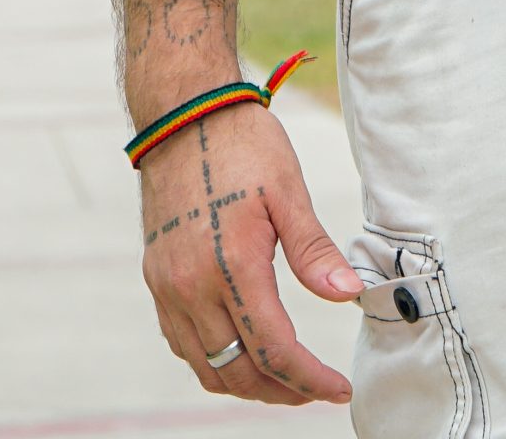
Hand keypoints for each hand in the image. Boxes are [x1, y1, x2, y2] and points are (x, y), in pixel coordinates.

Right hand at [138, 102, 359, 405]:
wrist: (183, 115)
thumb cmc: (242, 145)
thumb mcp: (288, 190)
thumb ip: (314, 251)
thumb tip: (348, 295)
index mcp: (232, 265)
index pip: (274, 349)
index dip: (309, 380)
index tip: (338, 389)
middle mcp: (192, 287)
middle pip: (238, 371)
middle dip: (280, 391)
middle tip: (315, 389)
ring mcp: (168, 287)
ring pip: (206, 366)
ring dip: (246, 382)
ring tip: (283, 376)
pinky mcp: (156, 279)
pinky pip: (183, 342)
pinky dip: (214, 359)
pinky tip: (241, 346)